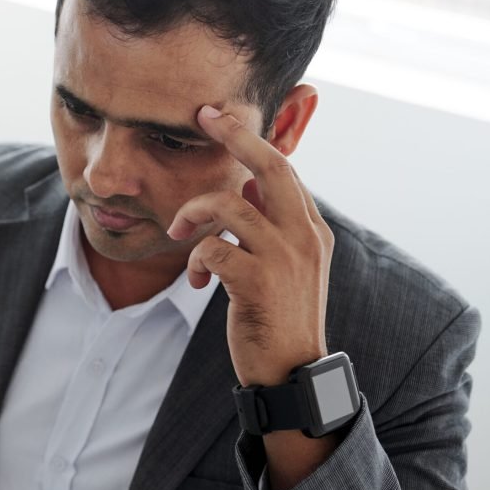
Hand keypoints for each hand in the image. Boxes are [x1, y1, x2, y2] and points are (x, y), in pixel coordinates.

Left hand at [167, 105, 333, 387]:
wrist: (291, 372)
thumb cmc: (279, 316)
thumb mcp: (284, 265)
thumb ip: (271, 224)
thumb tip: (250, 185)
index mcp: (311, 228)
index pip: (283, 169)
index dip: (251, 139)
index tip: (220, 116)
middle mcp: (304, 235)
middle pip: (271, 166)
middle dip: (235, 135)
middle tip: (204, 117)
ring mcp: (284, 257)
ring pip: (229, 205)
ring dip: (192, 215)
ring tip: (178, 236)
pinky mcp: (258, 282)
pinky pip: (213, 248)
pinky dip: (196, 259)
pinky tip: (199, 282)